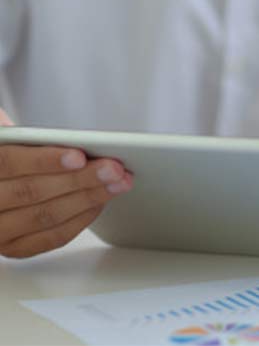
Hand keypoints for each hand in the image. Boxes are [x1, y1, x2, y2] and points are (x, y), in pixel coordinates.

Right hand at [0, 110, 132, 257]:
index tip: (79, 156)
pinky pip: (53, 237)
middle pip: (33, 192)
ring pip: (46, 216)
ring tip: (117, 183)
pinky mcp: (15, 248)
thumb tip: (74, 140)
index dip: (45, 160)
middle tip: (114, 169)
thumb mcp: (11, 141)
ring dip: (89, 198)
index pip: (9, 164)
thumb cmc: (9, 160)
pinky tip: (100, 201)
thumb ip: (28, 139)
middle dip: (80, 179)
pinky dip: (81, 219)